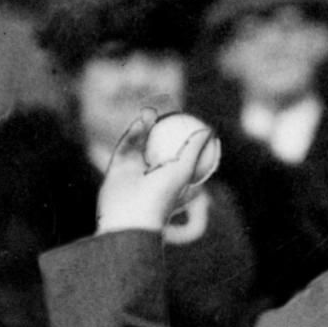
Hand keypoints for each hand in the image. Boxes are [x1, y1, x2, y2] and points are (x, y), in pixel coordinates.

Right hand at [96, 110, 214, 233]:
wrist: (129, 216)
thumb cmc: (162, 196)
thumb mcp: (183, 171)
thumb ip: (195, 149)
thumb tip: (209, 130)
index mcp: (176, 183)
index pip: (185, 158)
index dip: (188, 140)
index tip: (192, 121)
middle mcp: (156, 178)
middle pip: (162, 147)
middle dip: (164, 129)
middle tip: (168, 109)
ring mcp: (136, 174)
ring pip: (142, 145)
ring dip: (146, 128)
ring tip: (152, 110)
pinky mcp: (118, 170)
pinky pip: (126, 147)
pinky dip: (132, 134)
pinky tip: (139, 119)